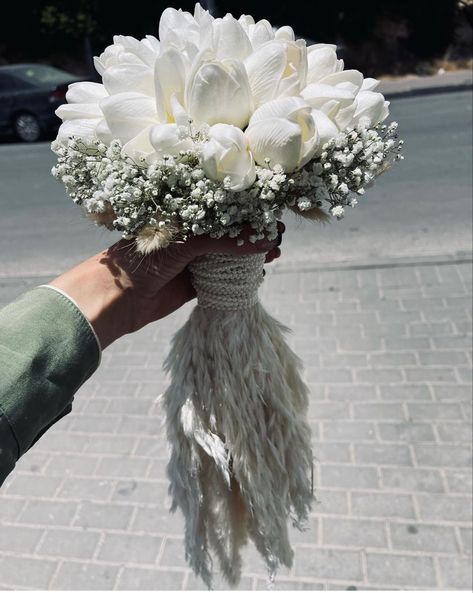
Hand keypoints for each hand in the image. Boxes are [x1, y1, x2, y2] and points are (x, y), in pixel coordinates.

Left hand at [49, 222, 284, 348]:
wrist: (117, 299)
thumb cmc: (144, 258)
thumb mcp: (186, 242)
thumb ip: (224, 239)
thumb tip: (264, 238)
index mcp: (183, 217)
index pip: (221, 209)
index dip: (246, 211)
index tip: (270, 213)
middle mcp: (190, 236)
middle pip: (229, 232)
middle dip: (254, 233)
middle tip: (278, 235)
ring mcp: (193, 261)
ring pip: (230, 255)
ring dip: (251, 254)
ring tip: (275, 252)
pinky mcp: (195, 284)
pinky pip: (224, 278)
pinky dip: (241, 275)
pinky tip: (259, 272)